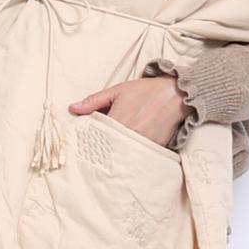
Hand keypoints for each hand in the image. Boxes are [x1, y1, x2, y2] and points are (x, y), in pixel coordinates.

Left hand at [68, 76, 191, 148]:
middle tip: (94, 156)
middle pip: (107, 150)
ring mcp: (142, 144)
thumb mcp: (117, 91)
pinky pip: (138, 157)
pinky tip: (126, 156)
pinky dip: (131, 157)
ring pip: (122, 156)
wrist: (176, 94)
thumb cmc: (145, 91)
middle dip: (100, 152)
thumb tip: (73, 108)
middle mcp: (129, 135)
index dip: (88, 143)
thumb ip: (93, 101)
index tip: (83, 146)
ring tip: (109, 157)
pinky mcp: (154, 148)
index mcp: (116, 121)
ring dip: (115, 157)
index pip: (95, 139)